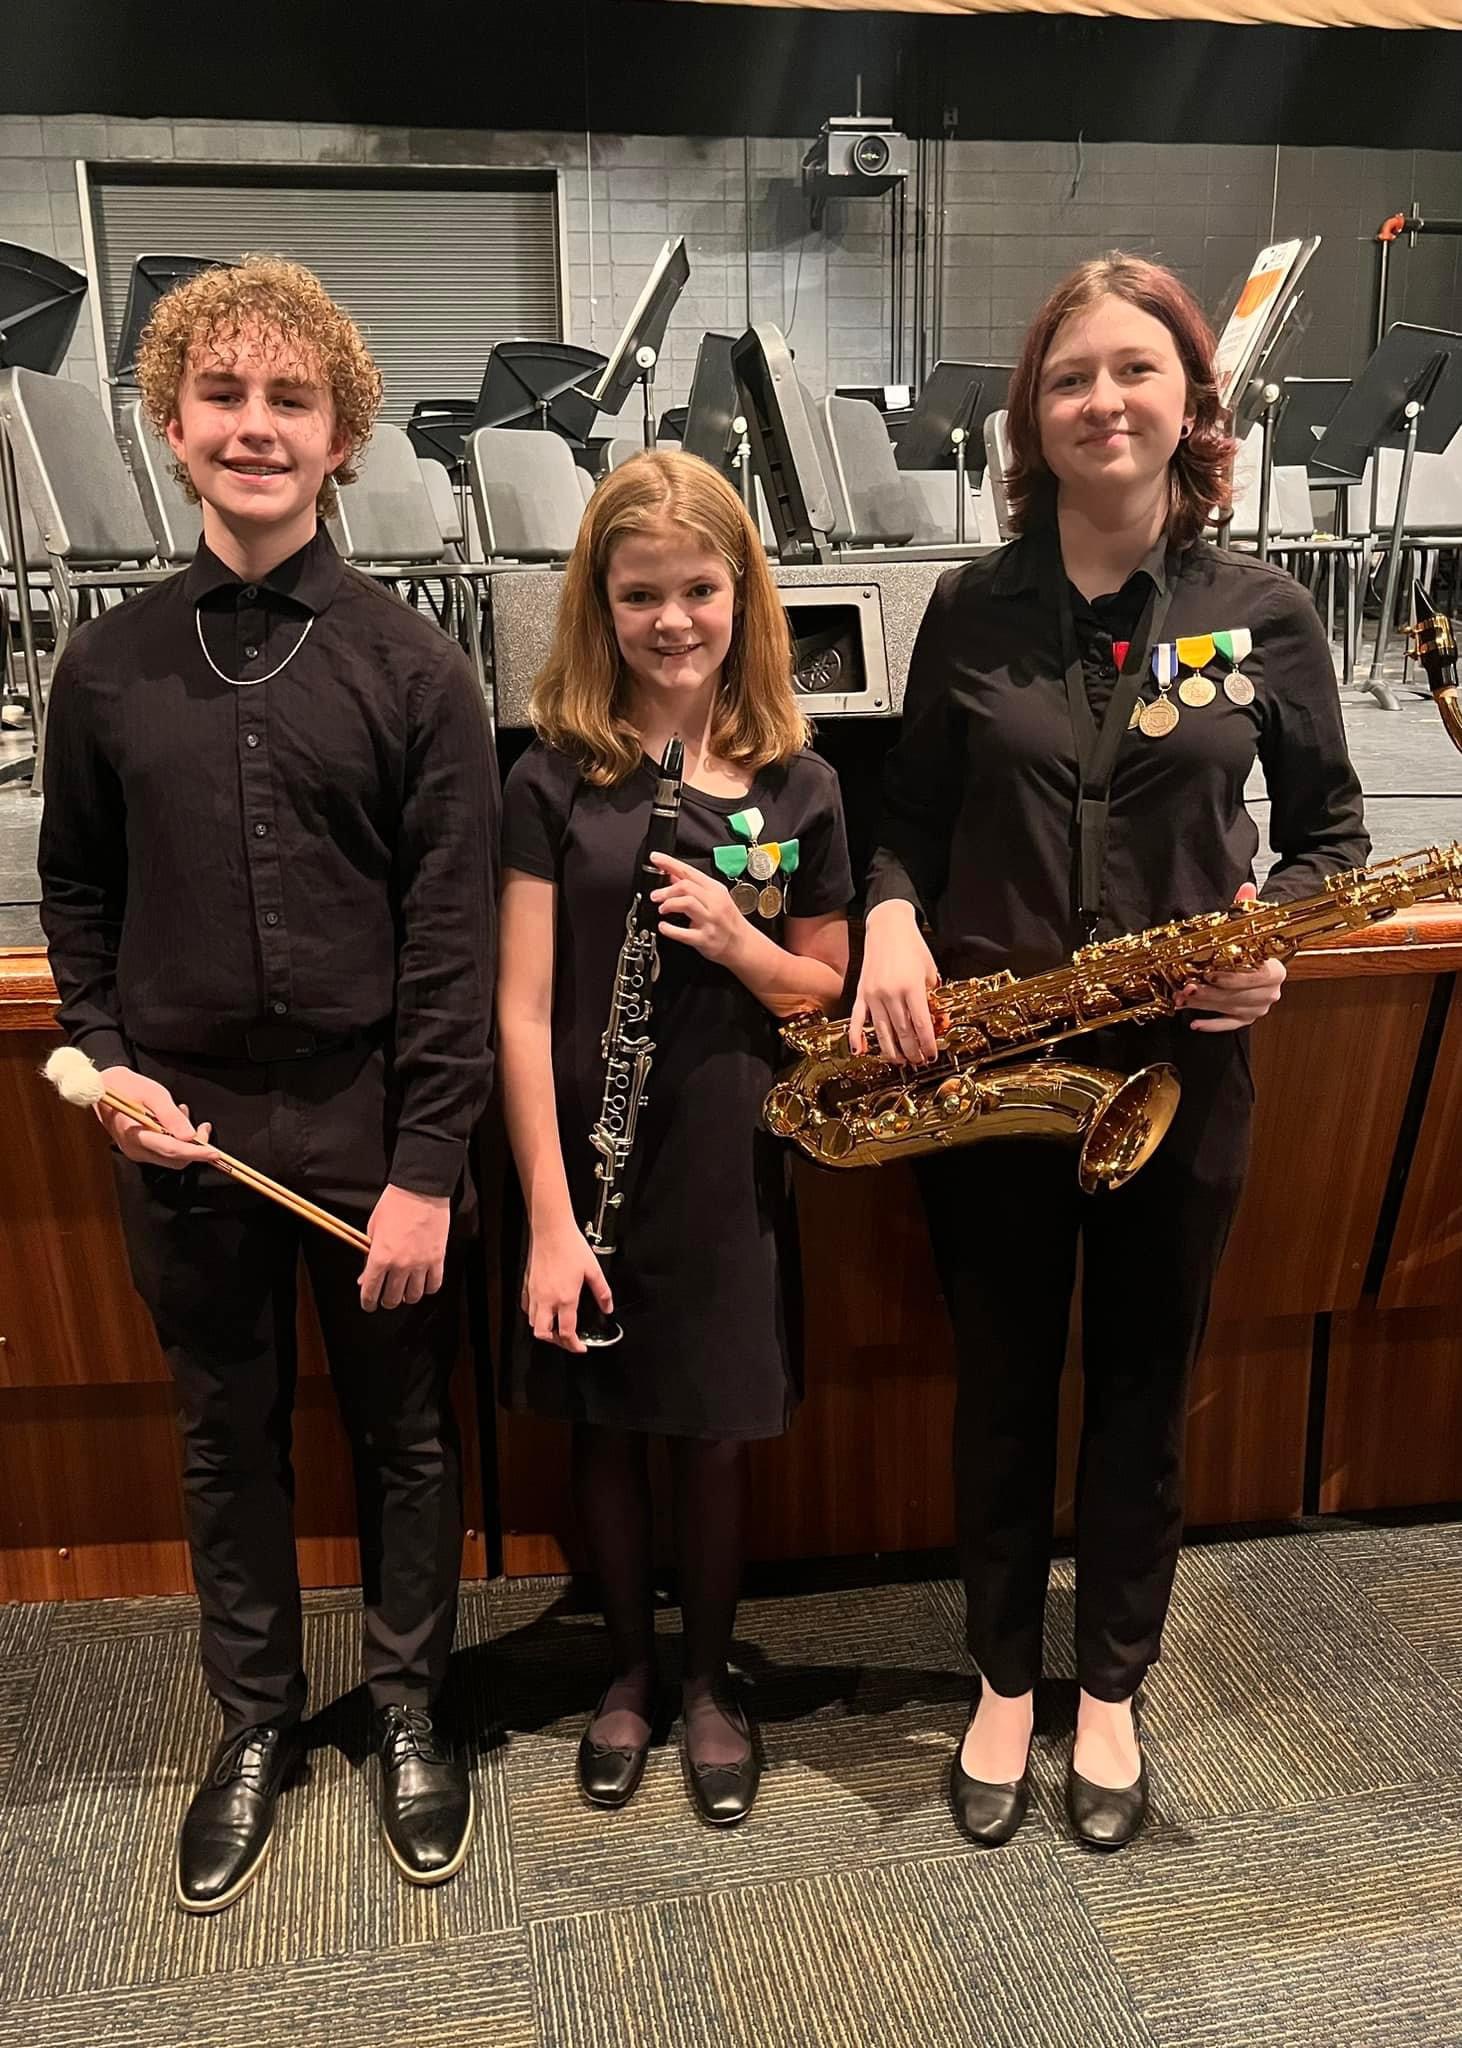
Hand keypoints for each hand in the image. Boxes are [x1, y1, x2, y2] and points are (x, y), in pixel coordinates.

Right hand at [97, 1066, 218, 1169]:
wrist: (103, 1087)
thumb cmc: (127, 1087)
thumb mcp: (153, 1093)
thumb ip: (170, 1116)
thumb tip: (189, 1136)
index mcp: (135, 1136)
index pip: (172, 1151)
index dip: (196, 1153)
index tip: (216, 1153)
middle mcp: (135, 1150)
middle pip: (174, 1159)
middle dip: (195, 1148)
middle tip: (203, 1126)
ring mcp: (135, 1152)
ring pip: (171, 1157)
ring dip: (185, 1141)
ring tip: (183, 1113)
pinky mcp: (138, 1149)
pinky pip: (163, 1151)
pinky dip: (176, 1139)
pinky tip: (175, 1119)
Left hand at [360, 1184, 449, 1312]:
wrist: (420, 1190)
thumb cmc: (394, 1205)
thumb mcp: (373, 1230)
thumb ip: (369, 1257)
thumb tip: (365, 1277)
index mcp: (380, 1257)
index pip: (371, 1291)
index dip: (368, 1302)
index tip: (368, 1304)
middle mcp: (400, 1265)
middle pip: (392, 1299)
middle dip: (386, 1301)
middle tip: (385, 1297)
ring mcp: (421, 1263)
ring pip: (414, 1296)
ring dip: (406, 1296)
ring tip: (404, 1291)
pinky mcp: (437, 1259)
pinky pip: (434, 1285)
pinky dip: (427, 1288)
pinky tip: (422, 1283)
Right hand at [522, 1219, 612, 1353]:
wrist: (551, 1230)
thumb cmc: (571, 1247)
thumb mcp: (593, 1270)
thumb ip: (602, 1292)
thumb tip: (607, 1307)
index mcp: (565, 1298)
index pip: (567, 1332)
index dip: (574, 1345)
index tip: (580, 1347)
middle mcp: (547, 1299)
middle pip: (544, 1334)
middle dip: (556, 1342)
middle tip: (568, 1340)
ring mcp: (535, 1293)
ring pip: (533, 1323)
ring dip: (545, 1330)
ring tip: (557, 1327)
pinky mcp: (527, 1285)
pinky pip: (527, 1308)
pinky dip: (535, 1315)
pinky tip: (544, 1310)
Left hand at [648, 853, 747, 964]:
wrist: (743, 944)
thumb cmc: (728, 921)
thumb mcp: (715, 897)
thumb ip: (693, 886)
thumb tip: (673, 875)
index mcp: (715, 889)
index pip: (689, 871)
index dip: (669, 863)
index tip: (655, 858)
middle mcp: (714, 903)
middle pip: (686, 886)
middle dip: (666, 890)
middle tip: (655, 895)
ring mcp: (710, 921)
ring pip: (686, 903)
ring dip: (669, 904)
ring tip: (662, 909)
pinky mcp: (705, 939)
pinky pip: (683, 933)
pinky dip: (669, 929)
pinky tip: (663, 927)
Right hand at [849, 900, 941, 1061]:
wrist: (888, 926)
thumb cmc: (912, 946)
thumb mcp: (929, 970)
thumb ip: (931, 996)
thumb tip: (934, 1019)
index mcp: (911, 987)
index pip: (921, 1025)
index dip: (928, 1044)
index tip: (932, 1055)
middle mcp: (890, 993)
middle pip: (903, 1033)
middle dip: (912, 1051)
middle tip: (919, 1062)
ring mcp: (873, 994)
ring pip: (882, 1031)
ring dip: (891, 1050)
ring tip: (900, 1062)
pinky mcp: (861, 993)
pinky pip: (857, 1019)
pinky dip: (857, 1037)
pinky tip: (859, 1051)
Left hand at [1177, 882, 1286, 1032]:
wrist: (1261, 962)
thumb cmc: (1250, 946)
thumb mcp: (1247, 926)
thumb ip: (1245, 908)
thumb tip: (1246, 887)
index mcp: (1275, 970)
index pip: (1255, 977)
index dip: (1230, 976)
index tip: (1208, 973)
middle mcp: (1271, 992)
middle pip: (1238, 995)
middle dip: (1208, 993)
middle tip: (1185, 988)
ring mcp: (1260, 1008)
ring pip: (1230, 1009)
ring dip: (1203, 1005)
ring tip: (1181, 999)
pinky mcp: (1248, 1019)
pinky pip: (1230, 1025)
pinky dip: (1212, 1025)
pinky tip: (1194, 1023)